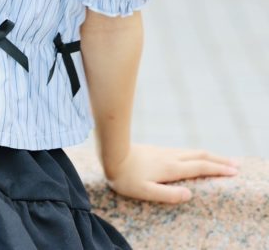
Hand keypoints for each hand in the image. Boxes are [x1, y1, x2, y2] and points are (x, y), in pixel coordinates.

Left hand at [103, 143, 239, 203]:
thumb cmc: (125, 177)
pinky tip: (194, 156)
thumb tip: (190, 194)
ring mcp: (164, 152)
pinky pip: (183, 151)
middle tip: (236, 165)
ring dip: (209, 155)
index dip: (218, 169)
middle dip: (219, 160)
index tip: (234, 172)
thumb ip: (167, 194)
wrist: (110, 153)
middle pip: (200, 156)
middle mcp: (170, 157)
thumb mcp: (144, 191)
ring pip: (192, 151)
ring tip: (220, 160)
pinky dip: (196, 154)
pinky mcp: (157, 150)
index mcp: (170, 168)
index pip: (200, 167)